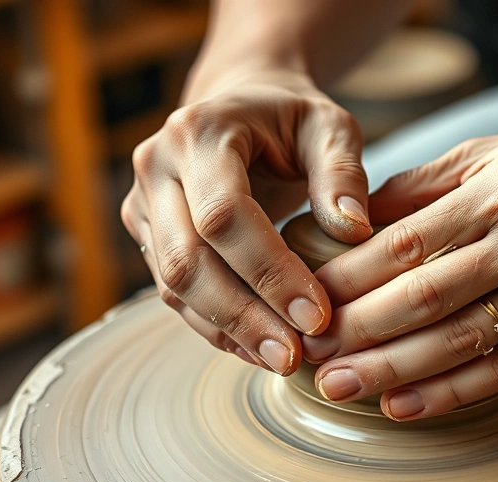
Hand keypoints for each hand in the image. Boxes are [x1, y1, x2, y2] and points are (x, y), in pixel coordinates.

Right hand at [122, 70, 371, 375]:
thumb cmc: (292, 119)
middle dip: (243, 316)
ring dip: (228, 330)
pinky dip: (217, 327)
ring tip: (282, 360)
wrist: (240, 105)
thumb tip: (353, 232)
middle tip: (294, 357)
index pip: (224, 215)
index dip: (269, 272)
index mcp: (199, 131)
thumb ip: (343, 173)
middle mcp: (157, 166)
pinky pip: (175, 293)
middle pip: (187, 260)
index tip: (317, 315)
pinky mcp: (147, 236)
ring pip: (174, 284)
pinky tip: (260, 348)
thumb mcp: (330, 128)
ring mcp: (143, 204)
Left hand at [304, 108, 497, 419]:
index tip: (305, 298)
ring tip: (338, 387)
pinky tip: (406, 406)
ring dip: (392, 370)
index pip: (404, 241)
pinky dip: (454, 391)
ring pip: (461, 339)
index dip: (347, 276)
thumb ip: (427, 184)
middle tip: (305, 354)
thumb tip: (355, 220)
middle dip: (356, 330)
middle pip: (423, 296)